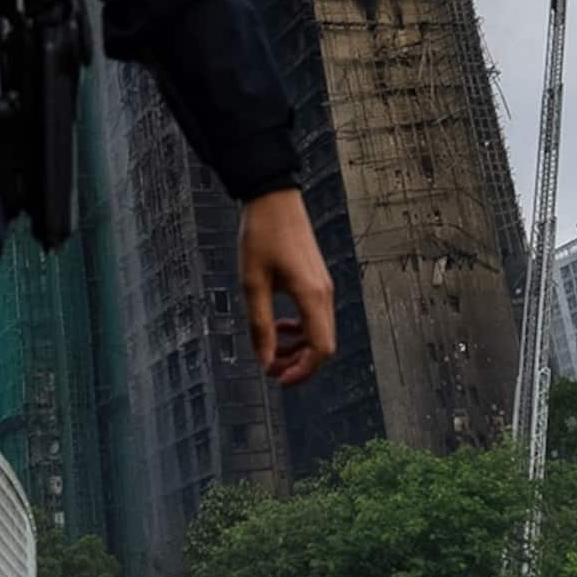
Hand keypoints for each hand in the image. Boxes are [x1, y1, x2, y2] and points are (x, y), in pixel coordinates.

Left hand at [238, 187, 335, 385]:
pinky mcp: (316, 280)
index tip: (277, 379)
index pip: (321, 350)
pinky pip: (314, 316)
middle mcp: (324, 294)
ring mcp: (323, 286)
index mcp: (312, 296)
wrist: (274, 197)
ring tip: (269, 347)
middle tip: (268, 367)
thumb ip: (259, 324)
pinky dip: (298, 329)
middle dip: (297, 363)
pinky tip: (276, 325)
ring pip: (319, 332)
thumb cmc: (262, 234)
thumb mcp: (252, 282)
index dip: (302, 372)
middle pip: (323, 346)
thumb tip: (264, 360)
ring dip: (296, 347)